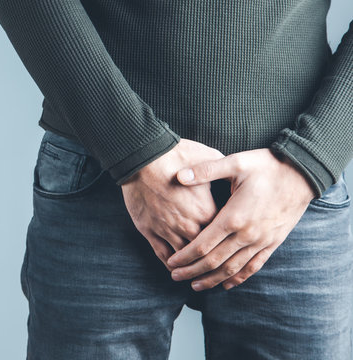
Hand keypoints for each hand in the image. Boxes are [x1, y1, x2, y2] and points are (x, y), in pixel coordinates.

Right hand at [120, 139, 224, 270]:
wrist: (144, 158)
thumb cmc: (177, 155)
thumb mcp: (209, 158)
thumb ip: (222, 172)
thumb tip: (235, 171)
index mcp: (207, 211)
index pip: (223, 235)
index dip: (228, 241)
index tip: (232, 245)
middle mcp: (189, 226)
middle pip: (206, 252)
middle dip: (213, 261)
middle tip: (218, 268)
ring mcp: (168, 230)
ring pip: (184, 258)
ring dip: (191, 267)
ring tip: (197, 274)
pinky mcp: (150, 231)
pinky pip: (162, 254)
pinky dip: (170, 263)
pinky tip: (175, 268)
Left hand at [166, 149, 316, 290]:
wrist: (303, 173)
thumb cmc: (267, 166)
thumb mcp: (236, 162)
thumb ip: (206, 170)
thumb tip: (178, 175)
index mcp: (234, 217)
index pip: (203, 245)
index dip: (185, 257)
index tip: (171, 263)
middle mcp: (247, 234)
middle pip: (214, 261)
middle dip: (192, 271)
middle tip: (175, 277)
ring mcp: (262, 241)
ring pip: (233, 269)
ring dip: (212, 279)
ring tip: (195, 286)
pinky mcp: (273, 242)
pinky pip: (254, 266)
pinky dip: (238, 278)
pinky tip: (226, 284)